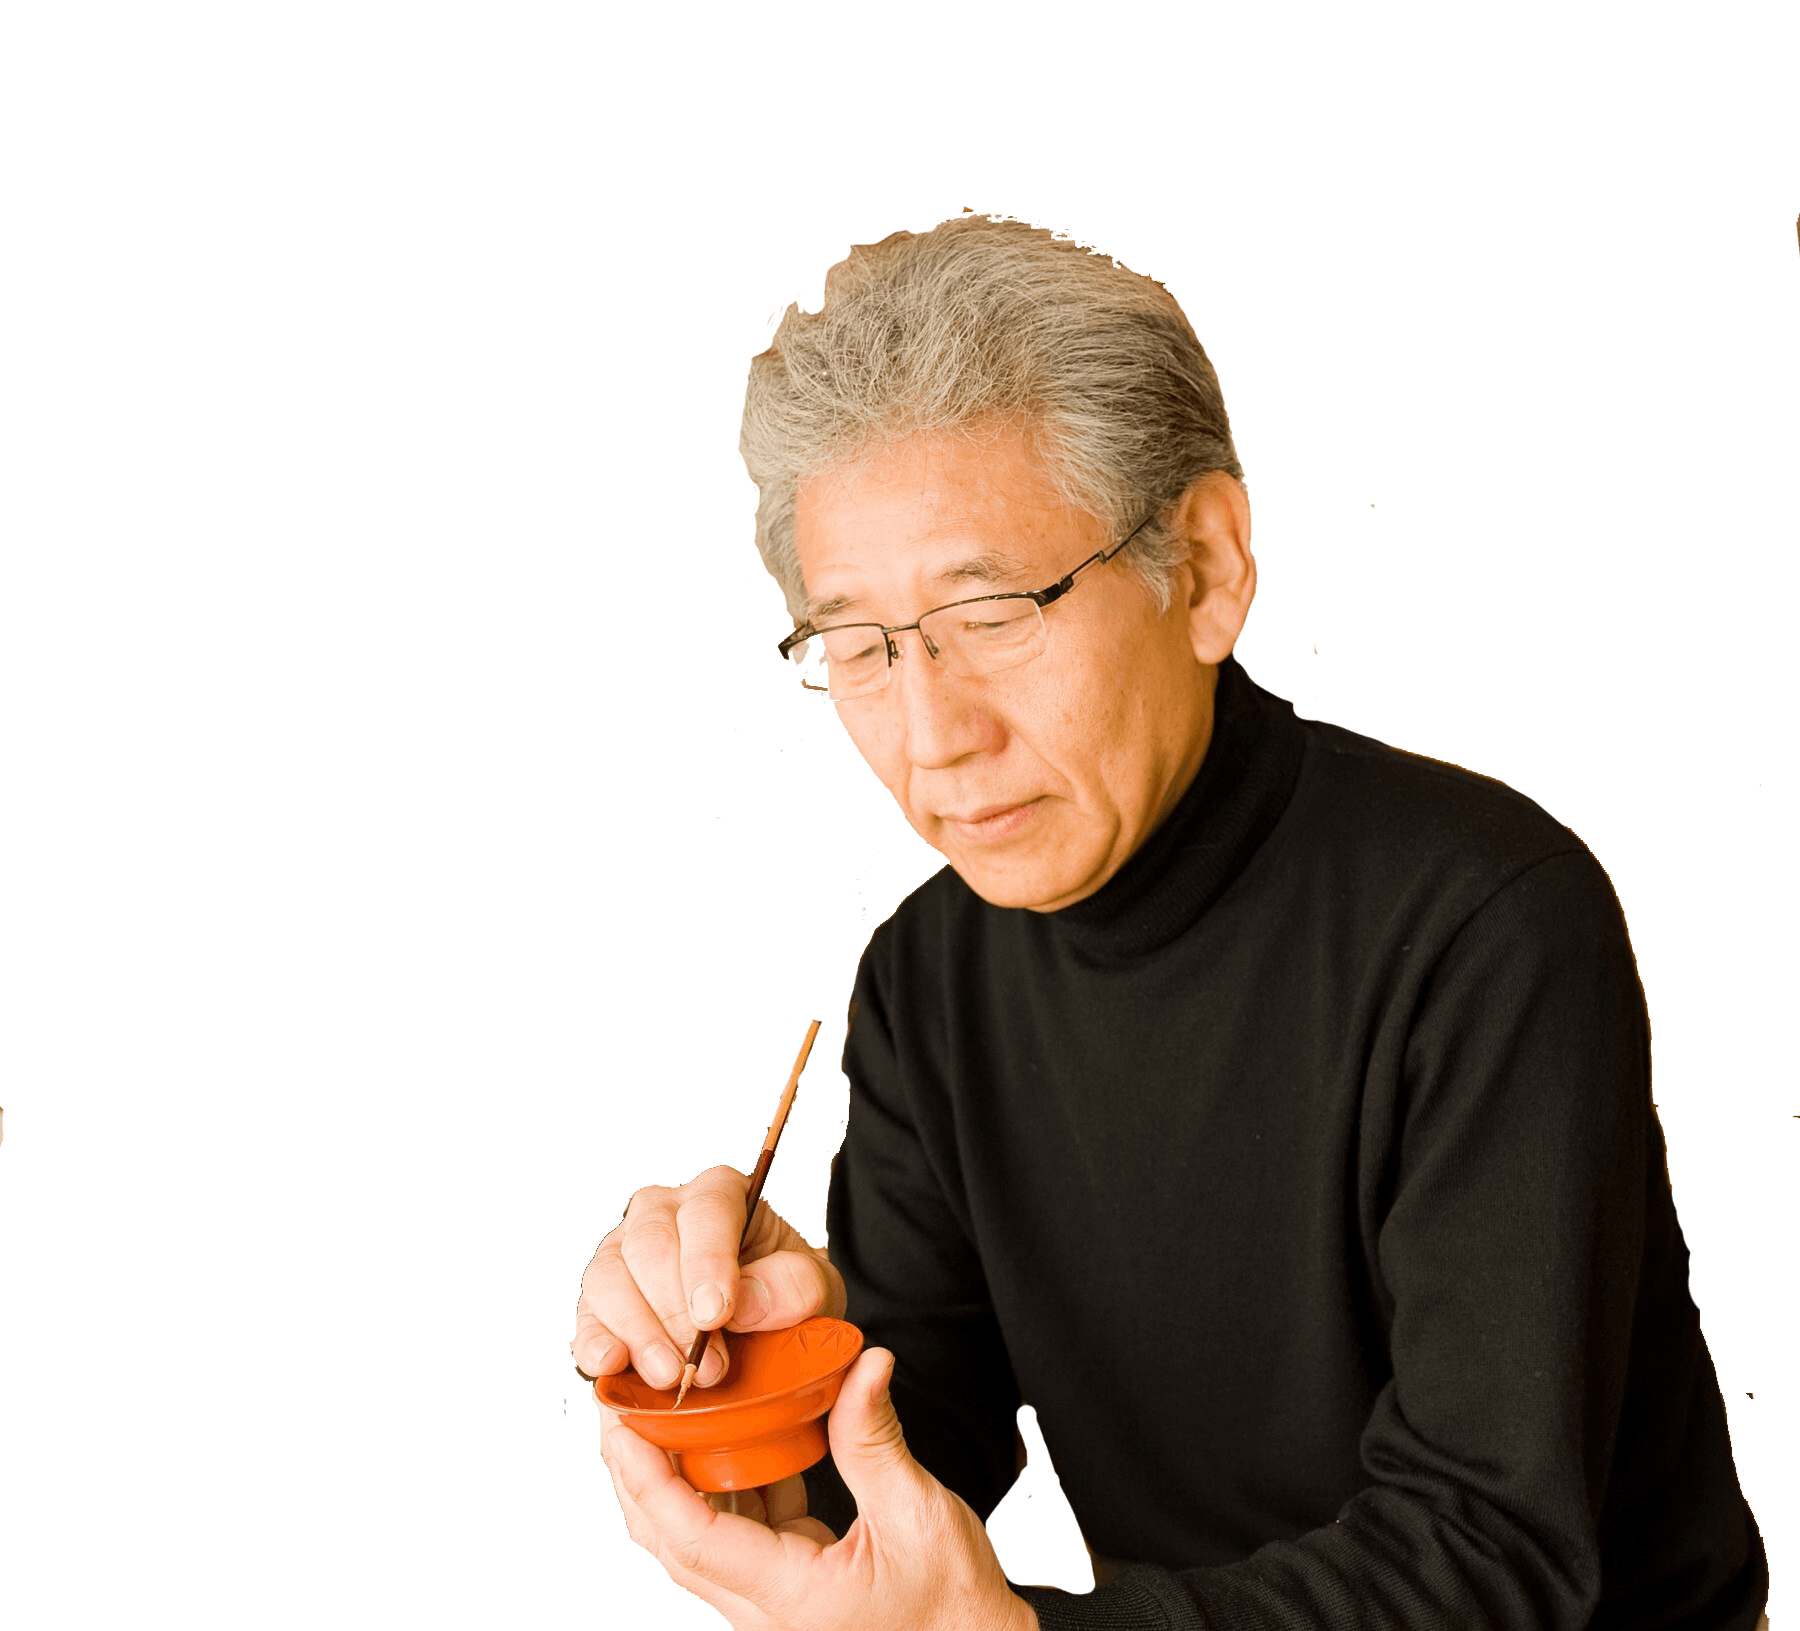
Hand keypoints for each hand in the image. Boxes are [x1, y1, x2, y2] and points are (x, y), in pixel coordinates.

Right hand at [573, 1165, 844, 1392]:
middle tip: (708, 1368)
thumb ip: (795, 1287)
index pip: (706, 1213)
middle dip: (675, 1310)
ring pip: (608, 1277)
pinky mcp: (600, 1303)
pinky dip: (594, 1345)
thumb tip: (742, 1304)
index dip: (707, 1262)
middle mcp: (662, 1213)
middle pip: (649, 1244)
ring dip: (637, 1331)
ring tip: (670, 1377)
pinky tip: (610, 1368)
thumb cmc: (790, 1298)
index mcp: (720, 1195)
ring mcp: (623, 1253)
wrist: (770, 1329)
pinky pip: (587, 1317)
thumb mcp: (818, 1290)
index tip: (717, 1315)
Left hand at [600, 1346, 1036, 1630]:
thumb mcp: (917, 1514)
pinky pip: (740, 1533)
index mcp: (789, 1599)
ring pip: (699, 1538)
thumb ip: (874, 1439)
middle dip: (641, 1473)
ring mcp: (771, 1606)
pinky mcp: (787, 1590)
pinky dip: (731, 1482)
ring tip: (669, 1407)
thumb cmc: (956, 1605)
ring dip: (682, 1475)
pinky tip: (738, 1432)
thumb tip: (864, 1363)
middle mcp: (764, 1613)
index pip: (692, 1536)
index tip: (622, 1425)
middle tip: (625, 1405)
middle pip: (675, 1540)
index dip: (648, 1478)